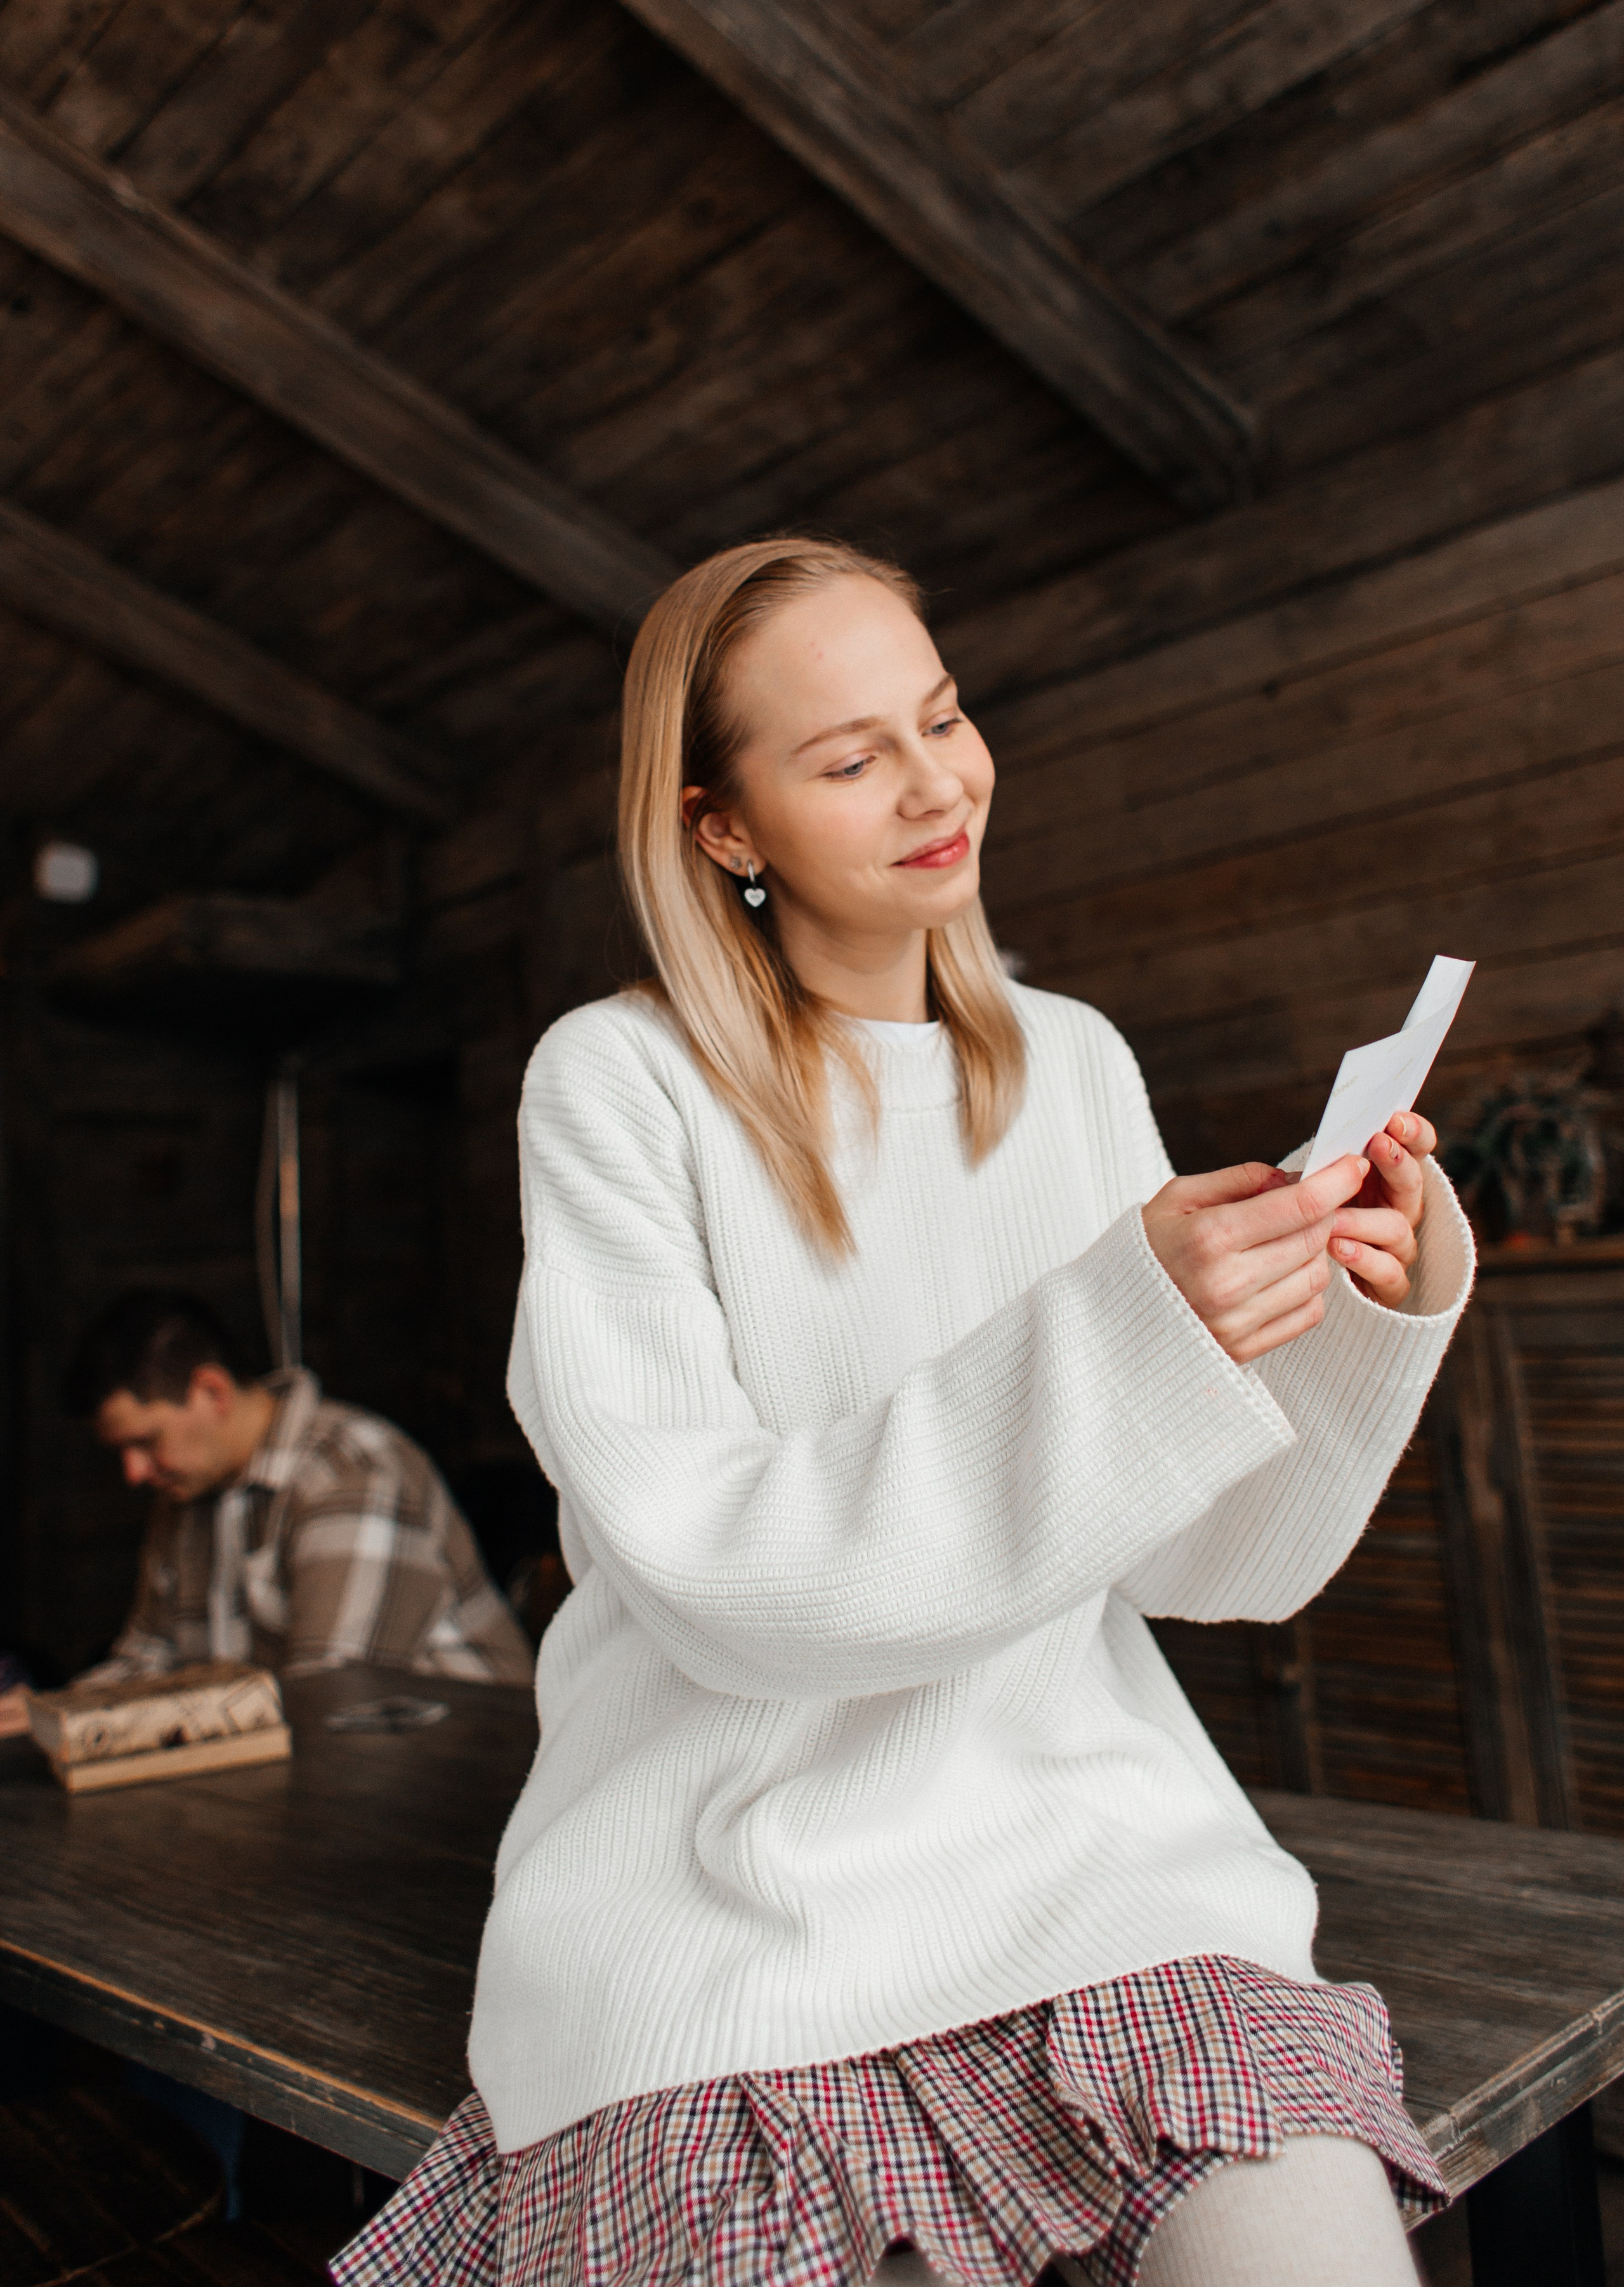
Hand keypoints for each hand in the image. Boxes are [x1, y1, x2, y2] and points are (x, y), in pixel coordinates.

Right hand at [1142, 1155, 1370, 1364]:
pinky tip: (1281, 1276)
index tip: (1352, 1166)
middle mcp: (1227, 1283)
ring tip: (1287, 1241)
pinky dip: (1306, 1291)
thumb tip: (1291, 1178)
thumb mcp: (1175, 1199)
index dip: (1335, 1182)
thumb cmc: (1144, 1251)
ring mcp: (1237, 1321)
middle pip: (1314, 1239)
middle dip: (1327, 1213)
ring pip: (1317, 1277)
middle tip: (1316, 1201)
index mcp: (1208, 1238)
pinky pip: (1307, 1315)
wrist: (1109, 1322)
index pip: (1298, 1206)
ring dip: (1315, 1253)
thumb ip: (1236, 1181)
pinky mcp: (1245, 1350)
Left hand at [1327, 1110, 1434, 1306]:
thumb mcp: (1313, 1187)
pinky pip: (1389, 1271)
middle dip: (1396, 1162)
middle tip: (1377, 1145)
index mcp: (1388, 1177)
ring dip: (1363, 1218)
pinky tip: (1337, 1248)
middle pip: (1413, 1182)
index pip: (1418, 1147)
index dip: (1414, 1132)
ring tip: (1331, 1217)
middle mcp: (1401, 1208)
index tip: (1395, 1119)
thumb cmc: (1310, 1221)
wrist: (1305, 1279)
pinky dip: (1364, 1258)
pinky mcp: (1391, 1284)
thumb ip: (1322, 1166)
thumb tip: (1319, 1149)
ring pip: (1397, 1227)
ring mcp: (1399, 1247)